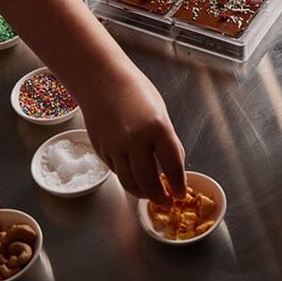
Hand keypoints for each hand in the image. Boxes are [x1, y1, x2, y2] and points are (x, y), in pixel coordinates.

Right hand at [79, 63, 185, 205]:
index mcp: (158, 128)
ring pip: (129, 182)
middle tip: (165, 201)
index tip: (180, 192)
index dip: (177, 183)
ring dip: (141, 193)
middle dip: (158, 196)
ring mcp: (116, 146)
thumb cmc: (134, 90)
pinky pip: (116, 171)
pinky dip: (126, 178)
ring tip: (150, 194)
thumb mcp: (161, 112)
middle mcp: (136, 140)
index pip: (172, 165)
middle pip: (148, 181)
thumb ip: (167, 139)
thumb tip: (173, 164)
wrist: (101, 79)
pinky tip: (133, 177)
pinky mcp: (101, 149)